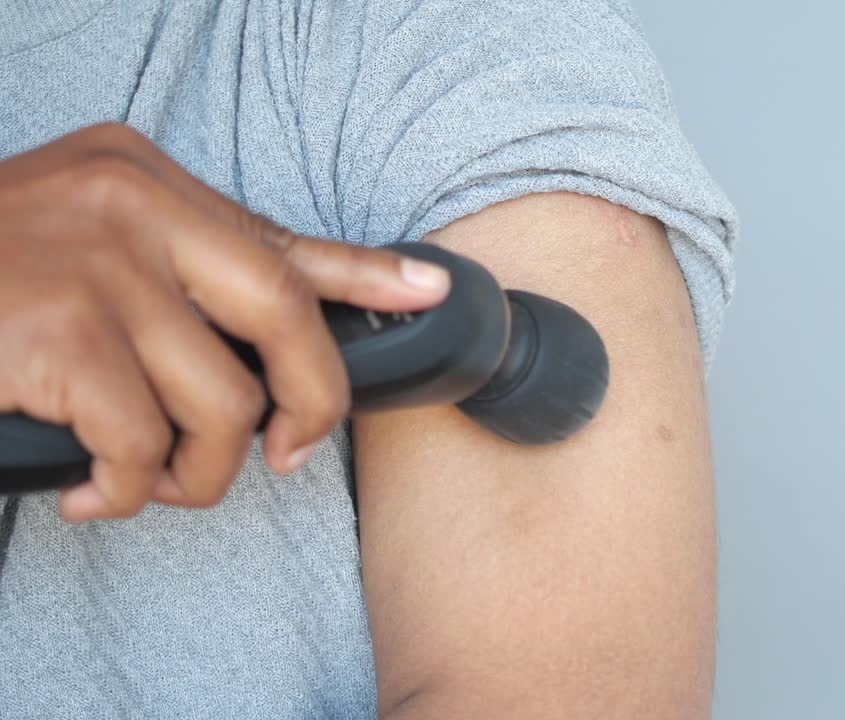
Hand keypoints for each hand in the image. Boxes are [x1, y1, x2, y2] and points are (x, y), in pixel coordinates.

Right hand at [0, 122, 449, 521]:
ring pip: (217, 404)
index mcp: (145, 180)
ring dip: (194, 474)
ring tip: (148, 480)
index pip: (281, 237)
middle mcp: (129, 206)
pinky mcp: (53, 333)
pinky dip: (127, 491)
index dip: (368, 273)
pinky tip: (90, 492)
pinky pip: (142, 444)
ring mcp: (92, 265)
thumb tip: (299, 312)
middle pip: (283, 317)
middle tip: (286, 451)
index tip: (431, 291)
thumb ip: (186, 272)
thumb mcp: (91, 244)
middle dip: (308, 404)